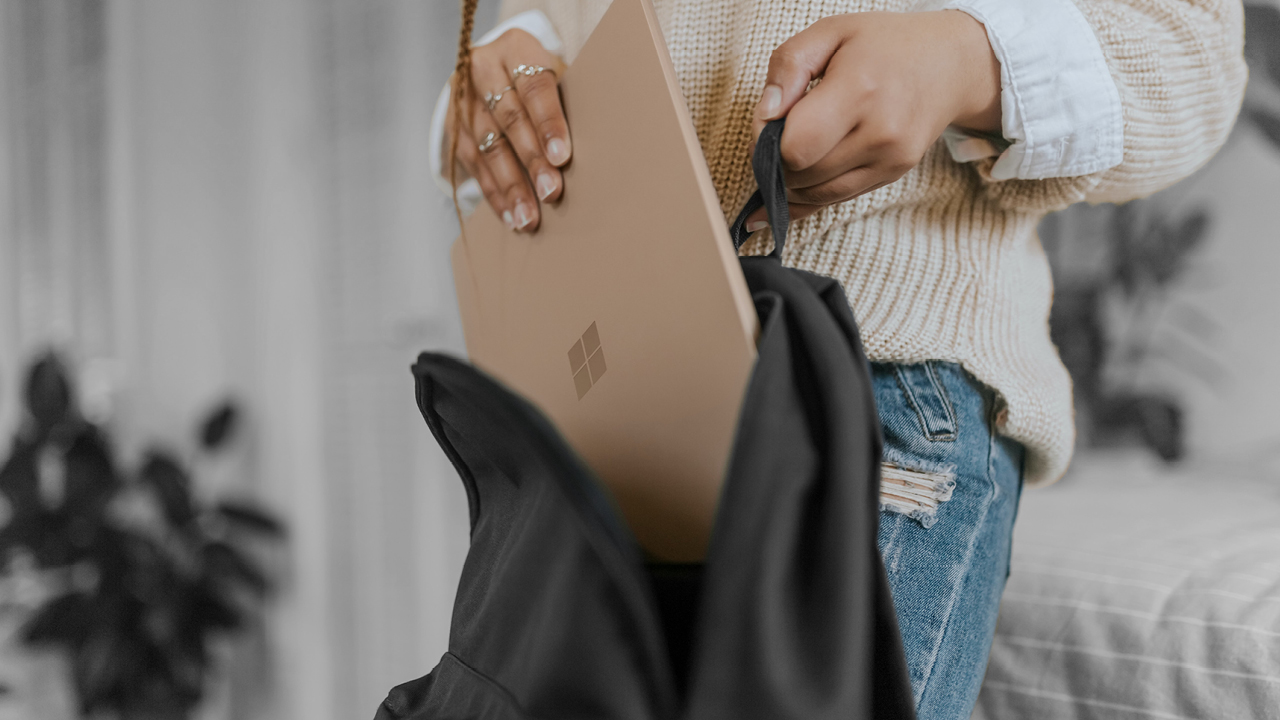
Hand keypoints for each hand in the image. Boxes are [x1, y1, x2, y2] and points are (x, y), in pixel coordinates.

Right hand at [446, 29, 569, 232]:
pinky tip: (510, 215)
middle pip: (509, 119)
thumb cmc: (541, 79)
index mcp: (515, 48)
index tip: (562, 156)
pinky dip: (493, 192)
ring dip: (510, 186)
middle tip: (551, 193)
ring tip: (529, 217)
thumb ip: (566, 105)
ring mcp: (463, 98)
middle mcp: (482, 68)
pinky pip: (473, 164)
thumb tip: (590, 155)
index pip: (534, 86)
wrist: (499, 70)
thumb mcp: (556, 76)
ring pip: (488, 147)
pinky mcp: (452, 125)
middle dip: (531, 161)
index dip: (548, 123)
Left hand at [745, 11, 1000, 228]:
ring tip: (789, 153)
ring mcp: (890, 158)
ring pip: (817, 195)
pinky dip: (811, 192)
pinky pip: (838, 199)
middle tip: (774, 139)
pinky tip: (796, 182)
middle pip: (802, 176)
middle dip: (775, 162)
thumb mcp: (830, 32)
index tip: (768, 123)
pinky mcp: (894, 173)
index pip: (796, 147)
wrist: (948, 63)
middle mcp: (880, 132)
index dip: (767, 142)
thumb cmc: (884, 44)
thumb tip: (766, 115)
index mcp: (859, 90)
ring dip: (792, 182)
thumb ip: (788, 67)